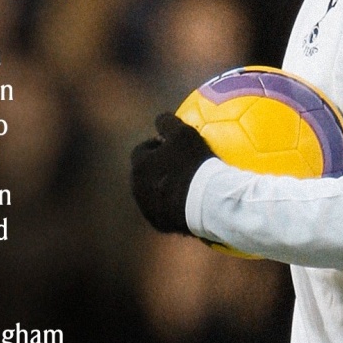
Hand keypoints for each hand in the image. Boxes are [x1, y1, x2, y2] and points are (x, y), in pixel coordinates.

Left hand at [130, 113, 215, 233]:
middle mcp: (137, 189)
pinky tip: (190, 200)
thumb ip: (168, 122)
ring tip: (185, 184)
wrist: (205, 202)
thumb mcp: (183, 133)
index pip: (142, 151)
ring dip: (164, 187)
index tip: (171, 147)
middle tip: (178, 165)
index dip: (156, 147)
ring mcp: (148, 209)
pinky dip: (173, 204)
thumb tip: (160, 118)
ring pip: (154, 193)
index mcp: (139, 166)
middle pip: (145, 174)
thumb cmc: (193, 164)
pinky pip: (166, 210)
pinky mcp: (161, 224)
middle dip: (157, 168)